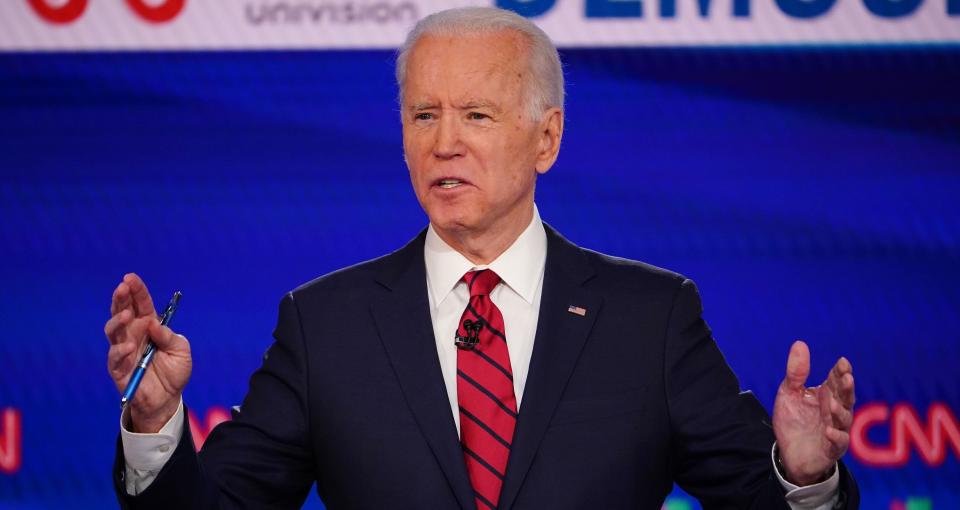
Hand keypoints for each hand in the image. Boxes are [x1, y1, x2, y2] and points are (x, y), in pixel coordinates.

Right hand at [105, 273, 191, 432]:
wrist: (168, 399)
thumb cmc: (175, 372)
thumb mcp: (181, 351)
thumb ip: (170, 337)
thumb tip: (153, 325)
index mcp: (149, 326)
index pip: (141, 304)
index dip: (136, 290)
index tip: (130, 277)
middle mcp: (133, 334)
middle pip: (122, 311)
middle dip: (121, 298)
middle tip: (122, 288)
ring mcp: (124, 350)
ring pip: (113, 330)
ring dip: (118, 321)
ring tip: (126, 315)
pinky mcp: (118, 368)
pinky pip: (115, 357)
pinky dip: (121, 350)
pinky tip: (130, 346)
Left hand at [772, 340, 854, 485]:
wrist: (789, 452)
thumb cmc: (793, 421)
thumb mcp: (789, 393)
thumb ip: (796, 372)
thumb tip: (800, 343)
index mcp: (826, 395)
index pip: (836, 380)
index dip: (840, 372)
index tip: (842, 362)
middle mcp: (834, 411)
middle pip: (845, 397)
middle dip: (846, 388)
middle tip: (846, 377)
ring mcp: (836, 429)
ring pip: (843, 419)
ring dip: (839, 411)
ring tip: (830, 403)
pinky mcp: (832, 448)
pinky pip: (838, 443)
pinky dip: (835, 436)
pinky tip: (829, 430)